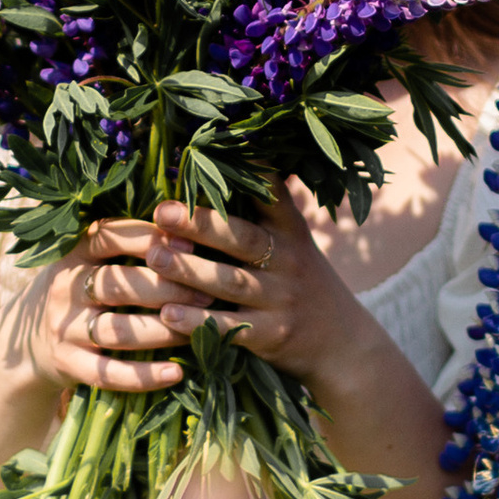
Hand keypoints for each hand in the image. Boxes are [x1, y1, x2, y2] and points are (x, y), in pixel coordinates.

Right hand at [16, 220, 213, 397]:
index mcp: (72, 254)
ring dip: (163, 331)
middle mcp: (64, 288)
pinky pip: (109, 373)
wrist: (26, 344)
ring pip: (118, 331)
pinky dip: (144, 376)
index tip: (190, 244)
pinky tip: (176, 373)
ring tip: (200, 329)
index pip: (110, 237)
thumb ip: (125, 246)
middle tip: (206, 293)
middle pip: (118, 285)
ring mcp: (64, 329)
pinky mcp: (68, 365)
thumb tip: (186, 232)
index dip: (150, 239)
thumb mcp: (87, 261)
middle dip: (167, 288)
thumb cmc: (76, 293)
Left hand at [79, 188, 376, 393]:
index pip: (273, 196)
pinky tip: (168, 314)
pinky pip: (230, 327)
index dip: (251, 175)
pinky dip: (198, 322)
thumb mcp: (296, 246)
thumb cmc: (303, 287)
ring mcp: (282, 300)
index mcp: (291, 232)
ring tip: (154, 257)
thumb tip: (225, 168)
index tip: (216, 153)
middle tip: (162, 212)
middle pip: (243, 239)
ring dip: (189, 270)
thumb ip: (264, 216)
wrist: (344, 346)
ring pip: (231, 282)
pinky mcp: (273, 336)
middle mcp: (289, 261)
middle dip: (201, 224)